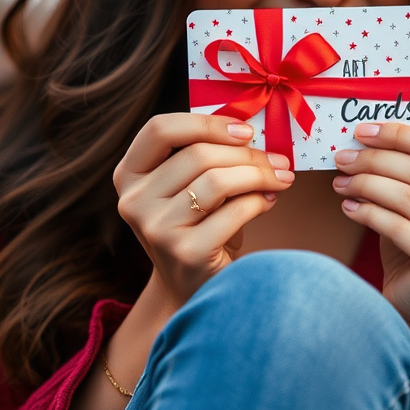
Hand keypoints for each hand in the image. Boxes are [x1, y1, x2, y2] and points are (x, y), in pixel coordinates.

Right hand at [114, 113, 293, 307]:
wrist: (192, 286)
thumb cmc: (198, 224)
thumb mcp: (187, 186)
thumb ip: (204, 154)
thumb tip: (252, 130)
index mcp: (129, 175)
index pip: (160, 129)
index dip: (206, 123)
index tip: (245, 131)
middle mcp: (134, 201)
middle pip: (197, 154)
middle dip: (248, 154)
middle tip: (279, 160)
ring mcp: (157, 229)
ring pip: (218, 181)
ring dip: (259, 175)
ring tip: (281, 178)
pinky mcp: (186, 252)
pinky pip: (234, 212)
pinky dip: (260, 202)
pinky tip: (269, 201)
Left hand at [332, 122, 409, 336]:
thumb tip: (374, 131)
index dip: (400, 134)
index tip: (364, 131)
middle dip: (375, 159)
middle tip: (342, 157)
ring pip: (406, 197)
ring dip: (365, 185)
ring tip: (340, 182)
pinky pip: (397, 227)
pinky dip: (367, 213)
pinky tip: (349, 206)